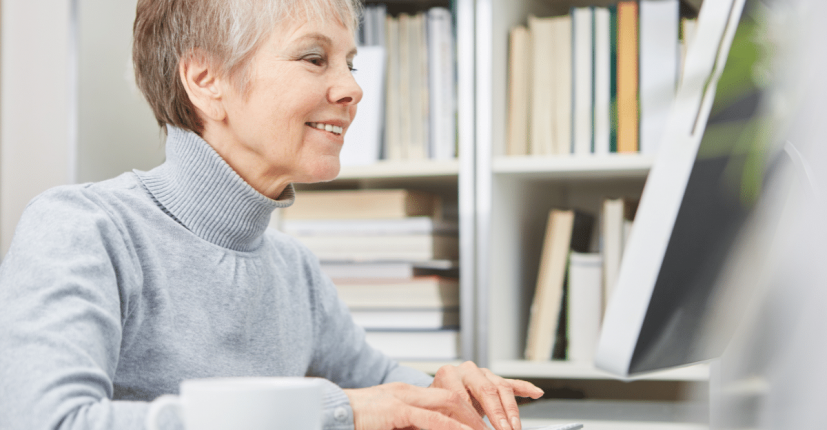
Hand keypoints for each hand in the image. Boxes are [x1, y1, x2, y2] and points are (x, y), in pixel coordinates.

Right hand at [344, 382, 488, 429]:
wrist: (326, 414)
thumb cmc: (351, 421)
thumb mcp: (385, 423)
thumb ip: (406, 424)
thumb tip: (424, 427)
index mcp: (403, 394)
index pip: (443, 398)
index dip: (464, 412)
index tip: (479, 426)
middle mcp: (406, 392)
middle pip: (452, 397)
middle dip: (475, 414)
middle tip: (491, 429)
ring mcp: (402, 399)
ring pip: (449, 405)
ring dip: (471, 421)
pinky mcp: (396, 411)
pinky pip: (433, 420)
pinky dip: (454, 428)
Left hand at [430, 361, 543, 429]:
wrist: (435, 396)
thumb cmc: (435, 406)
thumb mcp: (435, 412)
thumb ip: (445, 419)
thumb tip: (454, 427)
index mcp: (448, 375)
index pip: (462, 397)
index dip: (471, 418)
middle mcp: (467, 370)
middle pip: (487, 390)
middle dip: (498, 414)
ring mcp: (483, 373)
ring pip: (502, 387)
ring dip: (511, 410)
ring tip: (515, 427)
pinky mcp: (494, 379)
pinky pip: (512, 383)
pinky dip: (525, 388)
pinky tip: (537, 393)